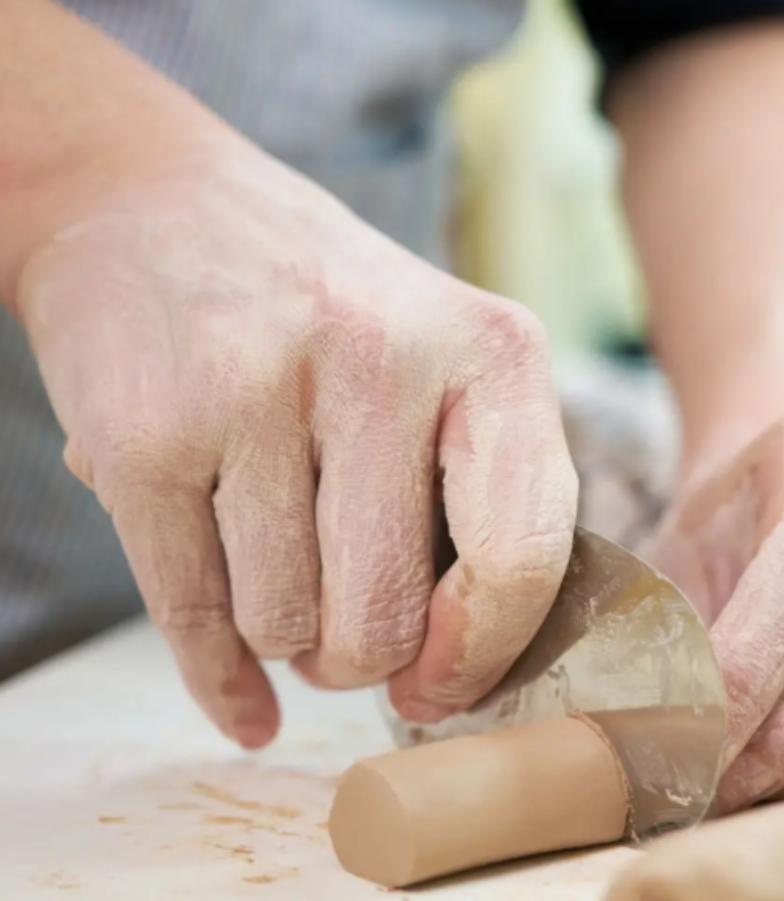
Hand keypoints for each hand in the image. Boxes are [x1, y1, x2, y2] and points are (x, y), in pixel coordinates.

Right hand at [15, 140, 576, 747]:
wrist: (152, 205)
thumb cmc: (323, 310)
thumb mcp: (442, 357)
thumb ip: (480, 496)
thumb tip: (458, 672)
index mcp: (489, 349)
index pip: (523, 554)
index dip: (485, 653)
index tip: (443, 685)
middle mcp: (379, 357)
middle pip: (387, 617)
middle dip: (364, 656)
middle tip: (347, 630)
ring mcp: (254, 390)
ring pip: (286, 626)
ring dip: (287, 633)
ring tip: (280, 564)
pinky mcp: (142, 436)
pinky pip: (193, 618)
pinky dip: (219, 678)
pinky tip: (242, 695)